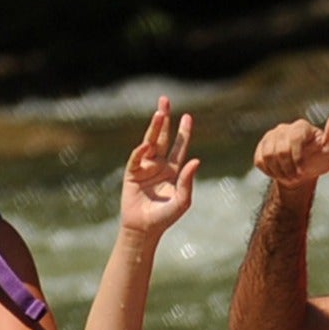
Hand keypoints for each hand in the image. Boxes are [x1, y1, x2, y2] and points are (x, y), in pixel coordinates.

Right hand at [121, 98, 199, 237]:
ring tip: (159, 112)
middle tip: (165, 100)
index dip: (184, 132)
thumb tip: (196, 160)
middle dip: (164, 119)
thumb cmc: (165, 217)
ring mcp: (145, 167)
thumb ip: (188, 181)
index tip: (188, 116)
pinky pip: (136, 158)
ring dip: (154, 127)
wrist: (144, 229)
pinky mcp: (132, 173)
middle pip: (163, 137)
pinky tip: (146, 146)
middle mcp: (159, 165)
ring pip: (149, 142)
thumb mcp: (182, 201)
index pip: (179, 147)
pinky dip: (141, 151)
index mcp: (174, 171)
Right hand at [254, 102, 328, 186]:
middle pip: (280, 149)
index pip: (294, 137)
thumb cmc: (318, 160)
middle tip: (297, 176)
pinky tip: (280, 172)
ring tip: (290, 175)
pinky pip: (260, 160)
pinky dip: (270, 171)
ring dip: (280, 171)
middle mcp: (284, 128)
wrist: (301, 174)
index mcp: (301, 126)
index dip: (297, 157)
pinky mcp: (260, 147)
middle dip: (289, 168)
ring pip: (268, 155)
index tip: (303, 170)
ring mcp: (270, 137)